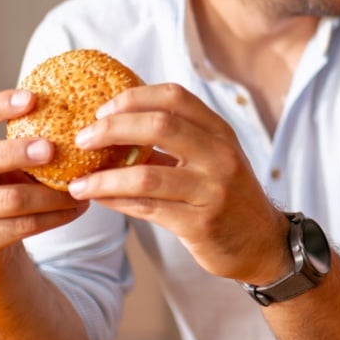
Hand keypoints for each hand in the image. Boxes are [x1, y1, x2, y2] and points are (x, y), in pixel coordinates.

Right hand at [0, 90, 88, 276]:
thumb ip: (29, 143)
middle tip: (51, 148)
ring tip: (80, 188)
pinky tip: (77, 209)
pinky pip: (22, 227)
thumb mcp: (8, 164)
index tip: (31, 98)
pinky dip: (55, 217)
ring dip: (50, 195)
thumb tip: (86, 119)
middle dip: (15, 152)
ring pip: (8, 200)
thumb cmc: (2, 190)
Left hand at [65, 83, 287, 284]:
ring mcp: (213, 190)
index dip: (134, 98)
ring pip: (146, 175)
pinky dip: (116, 202)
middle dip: (112, 129)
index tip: (102, 109)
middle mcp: (220, 156)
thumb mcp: (211, 159)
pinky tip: (98, 199)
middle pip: (160, 125)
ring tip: (77, 183)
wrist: (261, 242)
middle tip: (82, 139)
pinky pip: (147, 208)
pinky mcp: (201, 223)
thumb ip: (174, 142)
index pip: (175, 98)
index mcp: (220, 132)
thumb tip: (114, 127)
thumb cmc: (227, 196)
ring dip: (103, 178)